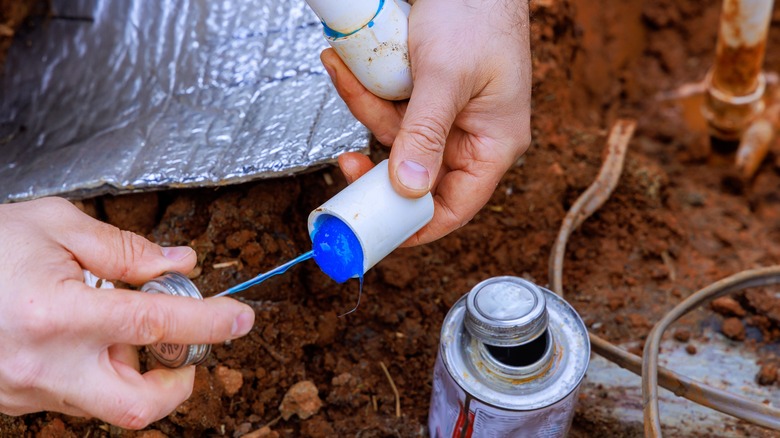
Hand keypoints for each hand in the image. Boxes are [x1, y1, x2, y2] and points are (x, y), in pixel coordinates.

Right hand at [0, 198, 254, 428]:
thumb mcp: (54, 224)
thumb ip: (124, 248)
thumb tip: (180, 262)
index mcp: (57, 313)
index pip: (156, 325)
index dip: (209, 321)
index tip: (241, 318)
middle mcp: (44, 364)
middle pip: (138, 406)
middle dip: (176, 387)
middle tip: (183, 353)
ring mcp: (27, 391)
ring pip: (106, 403)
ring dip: (131, 370)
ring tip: (112, 324)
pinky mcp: (16, 401)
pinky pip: (75, 396)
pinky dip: (96, 371)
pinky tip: (80, 336)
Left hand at [321, 0, 530, 244]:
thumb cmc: (477, 17)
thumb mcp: (445, 77)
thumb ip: (424, 133)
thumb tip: (407, 189)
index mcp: (493, 145)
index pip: (455, 205)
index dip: (417, 226)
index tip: (378, 230)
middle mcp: (470, 138)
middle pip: (416, 174)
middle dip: (378, 161)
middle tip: (345, 163)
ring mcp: (445, 118)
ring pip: (395, 138)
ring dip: (366, 107)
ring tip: (342, 68)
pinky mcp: (424, 98)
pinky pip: (390, 109)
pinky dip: (368, 90)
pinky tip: (346, 65)